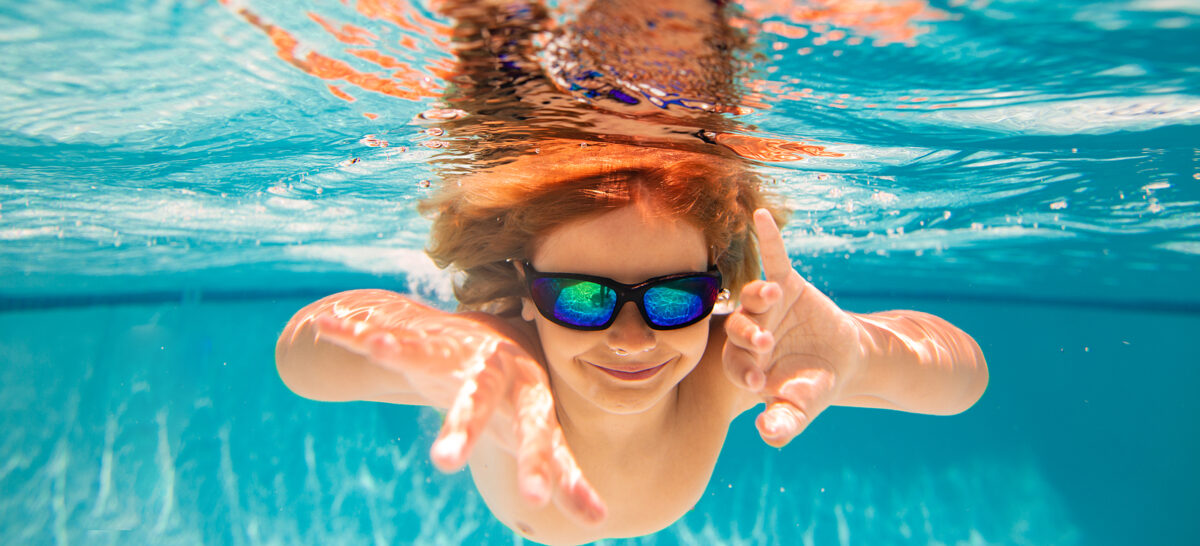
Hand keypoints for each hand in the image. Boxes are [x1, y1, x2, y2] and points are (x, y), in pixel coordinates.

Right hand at [312, 291, 606, 523]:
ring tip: (375, 347)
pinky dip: (355, 334)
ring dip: (398, 351)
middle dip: (460, 428)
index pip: (537, 434)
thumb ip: (566, 474)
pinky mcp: (419, 340)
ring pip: (425, 357)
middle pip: (477, 400)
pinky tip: (327, 327)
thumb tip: (600, 521)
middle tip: (443, 463)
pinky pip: (385, 336)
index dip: (538, 465)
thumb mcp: (536, 431)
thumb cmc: (514, 398)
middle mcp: (494, 369)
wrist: (487, 334)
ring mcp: (455, 352)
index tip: (537, 500)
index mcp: (528, 395)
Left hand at [722, 210, 866, 446]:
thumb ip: (786, 422)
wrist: (844, 362)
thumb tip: (769, 435)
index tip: (758, 381)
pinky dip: (768, 239)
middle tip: (765, 344)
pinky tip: (760, 216)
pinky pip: (774, 259)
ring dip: (758, 295)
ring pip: (753, 297)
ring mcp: (765, 306)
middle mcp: (747, 330)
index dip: (743, 370)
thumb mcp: (803, 408)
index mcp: (742, 362)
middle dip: (749, 335)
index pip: (734, 364)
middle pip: (737, 329)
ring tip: (770, 294)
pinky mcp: (787, 284)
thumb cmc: (812, 387)